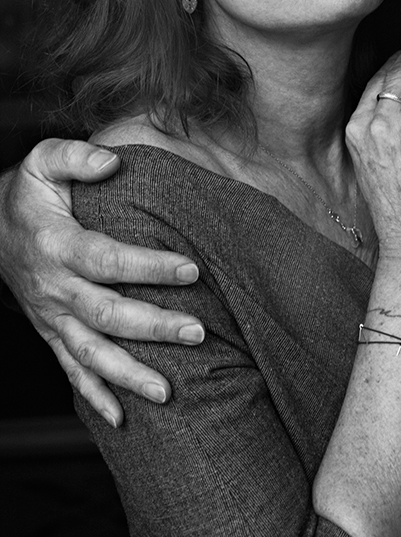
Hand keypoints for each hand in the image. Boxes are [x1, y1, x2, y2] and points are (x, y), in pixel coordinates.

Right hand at [0, 138, 204, 426]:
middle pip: (106, 314)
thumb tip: (111, 161)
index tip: (191, 269)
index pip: (107, 259)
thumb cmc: (28, 193)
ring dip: (130, 374)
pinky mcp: (52, 333)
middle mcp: (55, 287)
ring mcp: (52, 316)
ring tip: (169, 392)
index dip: (149, 267)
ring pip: (92, 353)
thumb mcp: (42, 160)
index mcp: (57, 244)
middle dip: (153, 327)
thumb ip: (75, 156)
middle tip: (198, 332)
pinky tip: (124, 418)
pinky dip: (96, 397)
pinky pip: (72, 371)